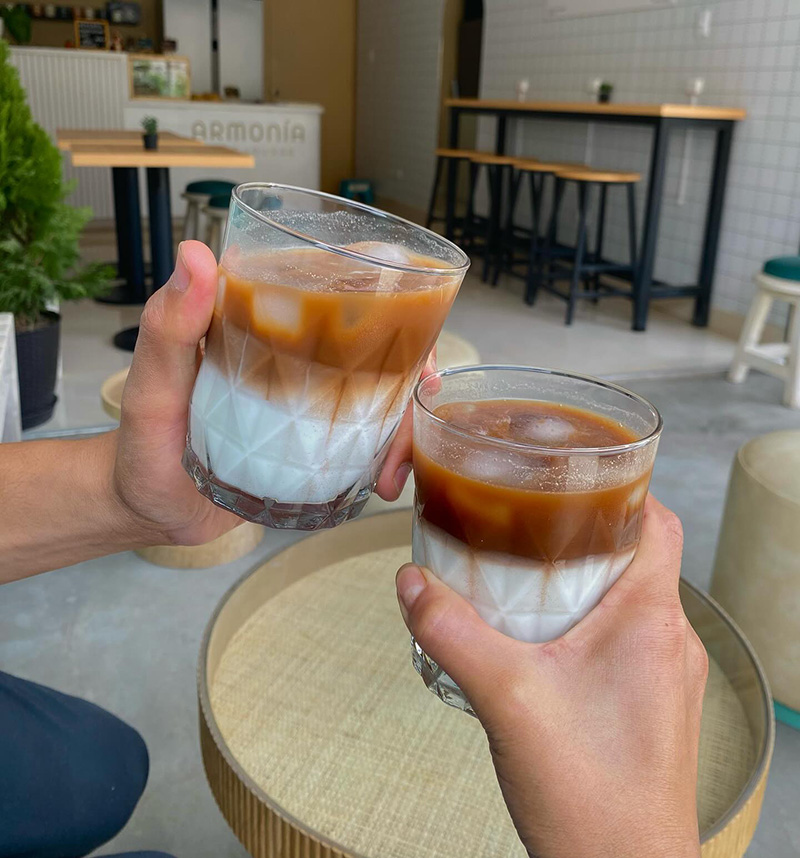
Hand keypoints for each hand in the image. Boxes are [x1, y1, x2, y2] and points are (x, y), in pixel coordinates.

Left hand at [113, 240, 425, 545]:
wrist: (149, 509)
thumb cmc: (144, 441)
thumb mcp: (153, 386)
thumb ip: (168, 328)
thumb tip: (196, 254)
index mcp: (268, 324)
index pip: (340, 286)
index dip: (395, 295)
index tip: (417, 330)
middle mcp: (300, 357)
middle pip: (381, 345)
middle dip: (414, 378)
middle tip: (412, 423)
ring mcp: (314, 403)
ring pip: (385, 397)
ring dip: (407, 429)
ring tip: (393, 474)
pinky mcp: (318, 446)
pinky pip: (370, 441)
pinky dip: (391, 458)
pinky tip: (388, 482)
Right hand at [395, 497, 707, 857]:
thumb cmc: (590, 799)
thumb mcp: (507, 701)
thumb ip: (454, 633)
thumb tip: (410, 582)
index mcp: (652, 619)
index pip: (655, 520)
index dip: (619, 488)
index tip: (569, 476)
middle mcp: (670, 639)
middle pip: (633, 552)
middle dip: (581, 530)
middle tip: (524, 521)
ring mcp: (663, 673)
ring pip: (624, 596)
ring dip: (578, 576)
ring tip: (519, 572)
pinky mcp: (648, 701)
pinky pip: (619, 635)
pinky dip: (581, 618)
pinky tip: (534, 637)